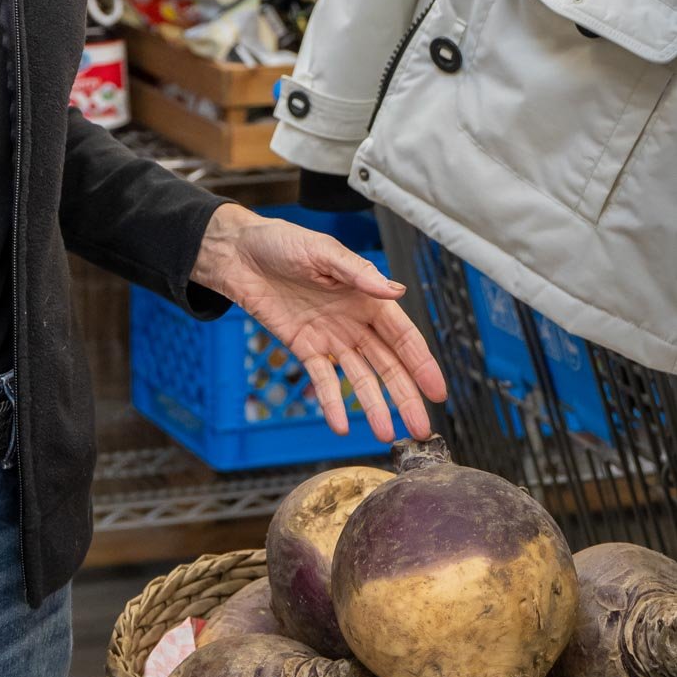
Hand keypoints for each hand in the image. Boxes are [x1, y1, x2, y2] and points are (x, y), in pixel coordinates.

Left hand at [191, 204, 445, 443]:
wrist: (238, 254)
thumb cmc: (283, 242)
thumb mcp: (322, 250)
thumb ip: (357, 273)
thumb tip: (395, 290)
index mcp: (367, 296)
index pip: (403, 336)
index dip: (422, 365)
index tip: (437, 392)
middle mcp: (355, 321)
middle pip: (388, 364)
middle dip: (405, 396)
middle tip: (421, 428)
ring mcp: (330, 338)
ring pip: (360, 378)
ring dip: (374, 406)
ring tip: (387, 434)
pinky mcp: (304, 348)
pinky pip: (322, 379)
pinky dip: (332, 402)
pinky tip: (341, 426)